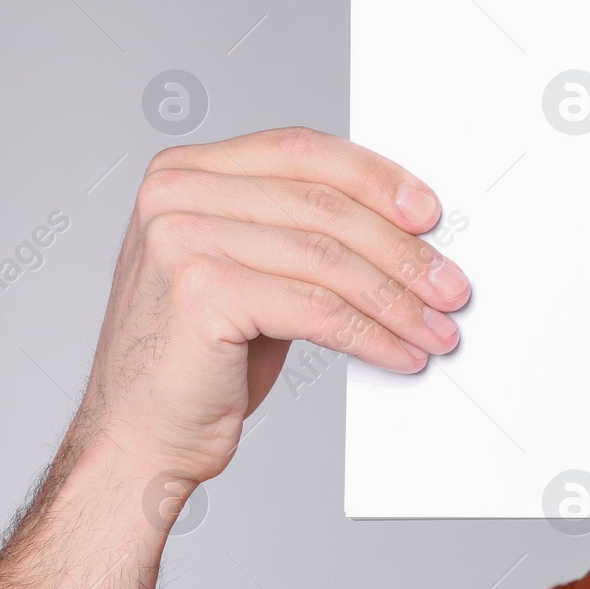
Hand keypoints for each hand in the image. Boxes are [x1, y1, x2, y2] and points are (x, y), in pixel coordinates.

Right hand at [68, 127, 468, 487]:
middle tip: (452, 286)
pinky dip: (372, 336)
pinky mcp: (200, 291)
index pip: (303, 152)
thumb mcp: (251, 272)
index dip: (377, 178)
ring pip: (328, 259)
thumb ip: (302, 233)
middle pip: (324, 207)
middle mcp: (176, 194)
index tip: (430, 213)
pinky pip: (317, 309)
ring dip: (398, 300)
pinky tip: (403, 354)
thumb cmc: (200, 358)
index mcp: (187, 171)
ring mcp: (182, 238)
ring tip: (438, 328)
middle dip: (403, 251)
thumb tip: (406, 232)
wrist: (137, 435)